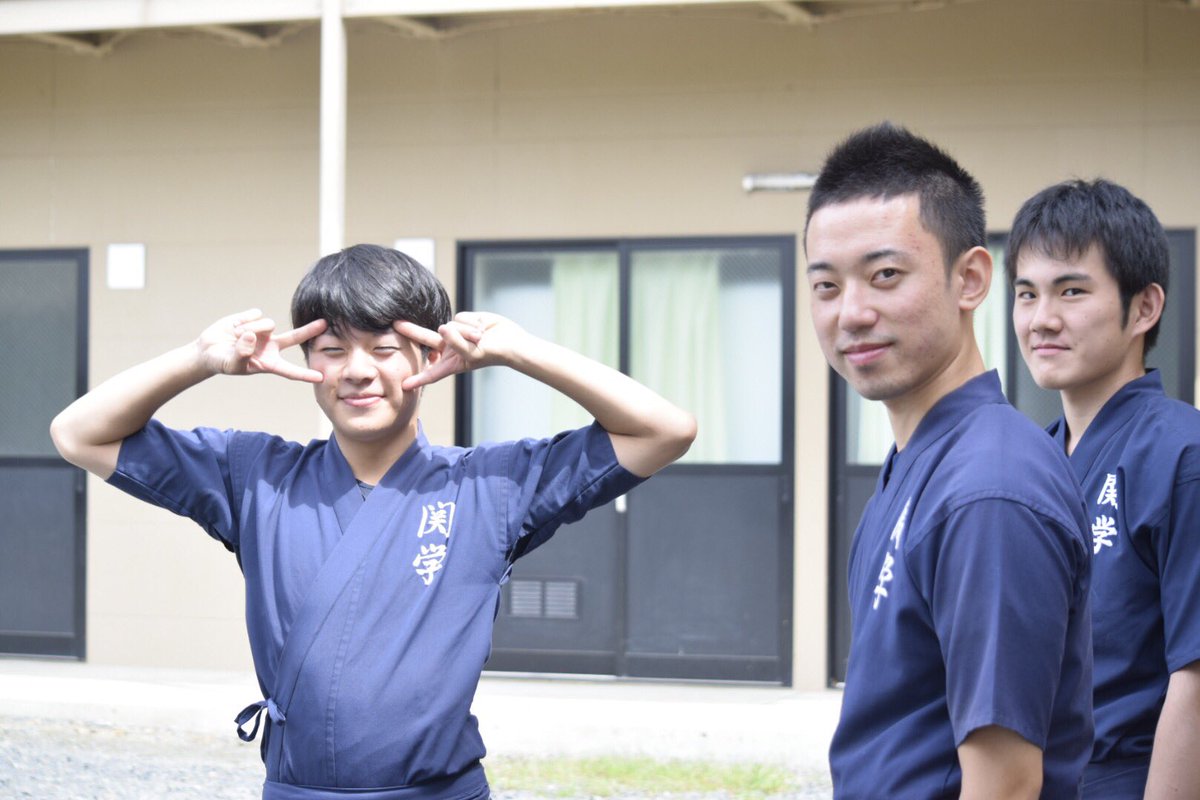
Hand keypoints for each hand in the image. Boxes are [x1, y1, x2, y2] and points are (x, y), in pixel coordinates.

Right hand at [195, 309, 326, 382]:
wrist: (208, 349)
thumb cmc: (221, 362)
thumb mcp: (230, 364)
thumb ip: (241, 354)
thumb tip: (252, 336)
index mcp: (269, 363)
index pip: (290, 370)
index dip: (305, 374)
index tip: (321, 378)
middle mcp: (271, 346)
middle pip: (295, 338)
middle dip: (309, 330)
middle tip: (325, 324)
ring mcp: (264, 331)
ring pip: (266, 324)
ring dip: (249, 329)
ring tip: (235, 336)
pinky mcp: (255, 318)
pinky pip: (255, 315)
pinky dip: (243, 320)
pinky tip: (235, 326)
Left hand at [396, 312, 526, 390]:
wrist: (510, 341)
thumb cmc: (492, 353)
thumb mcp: (472, 354)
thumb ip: (455, 341)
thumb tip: (442, 327)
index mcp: (452, 362)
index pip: (432, 372)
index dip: (418, 378)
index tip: (404, 385)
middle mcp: (451, 347)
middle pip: (427, 339)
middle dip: (411, 331)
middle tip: (395, 325)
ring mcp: (457, 332)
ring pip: (450, 325)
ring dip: (465, 331)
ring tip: (480, 337)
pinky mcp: (464, 320)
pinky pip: (460, 317)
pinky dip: (471, 322)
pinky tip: (481, 326)